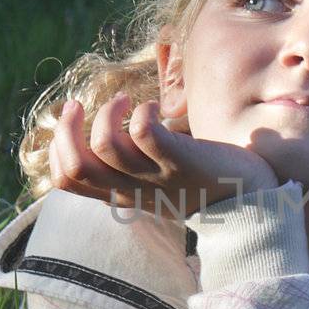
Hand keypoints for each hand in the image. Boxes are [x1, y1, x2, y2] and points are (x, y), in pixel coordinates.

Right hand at [49, 93, 279, 217]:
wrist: (251, 205)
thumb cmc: (200, 185)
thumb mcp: (154, 183)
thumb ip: (126, 168)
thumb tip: (99, 136)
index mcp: (120, 195)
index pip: (66, 180)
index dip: (57, 147)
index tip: (72, 119)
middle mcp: (132, 190)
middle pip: (76, 166)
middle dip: (66, 129)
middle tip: (77, 105)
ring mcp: (156, 177)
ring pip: (106, 146)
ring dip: (108, 113)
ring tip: (127, 102)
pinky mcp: (181, 162)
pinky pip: (145, 134)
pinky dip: (142, 113)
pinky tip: (153, 108)